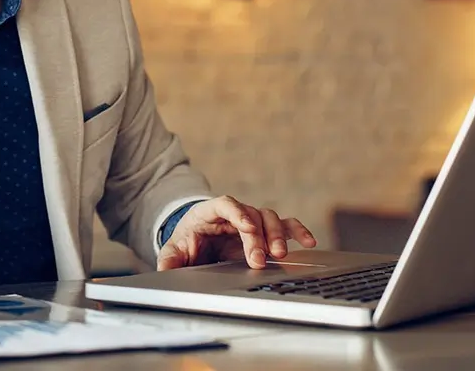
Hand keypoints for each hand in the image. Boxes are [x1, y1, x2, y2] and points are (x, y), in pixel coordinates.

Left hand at [157, 196, 316, 270]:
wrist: (196, 239)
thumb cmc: (187, 240)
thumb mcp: (174, 249)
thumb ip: (170, 259)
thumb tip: (165, 270)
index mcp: (210, 211)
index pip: (225, 204)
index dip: (237, 212)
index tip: (245, 226)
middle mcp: (235, 213)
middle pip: (251, 216)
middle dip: (256, 237)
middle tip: (258, 259)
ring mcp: (252, 221)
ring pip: (270, 219)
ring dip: (276, 236)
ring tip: (279, 255)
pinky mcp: (264, 232)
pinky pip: (284, 227)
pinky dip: (297, 232)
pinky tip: (308, 242)